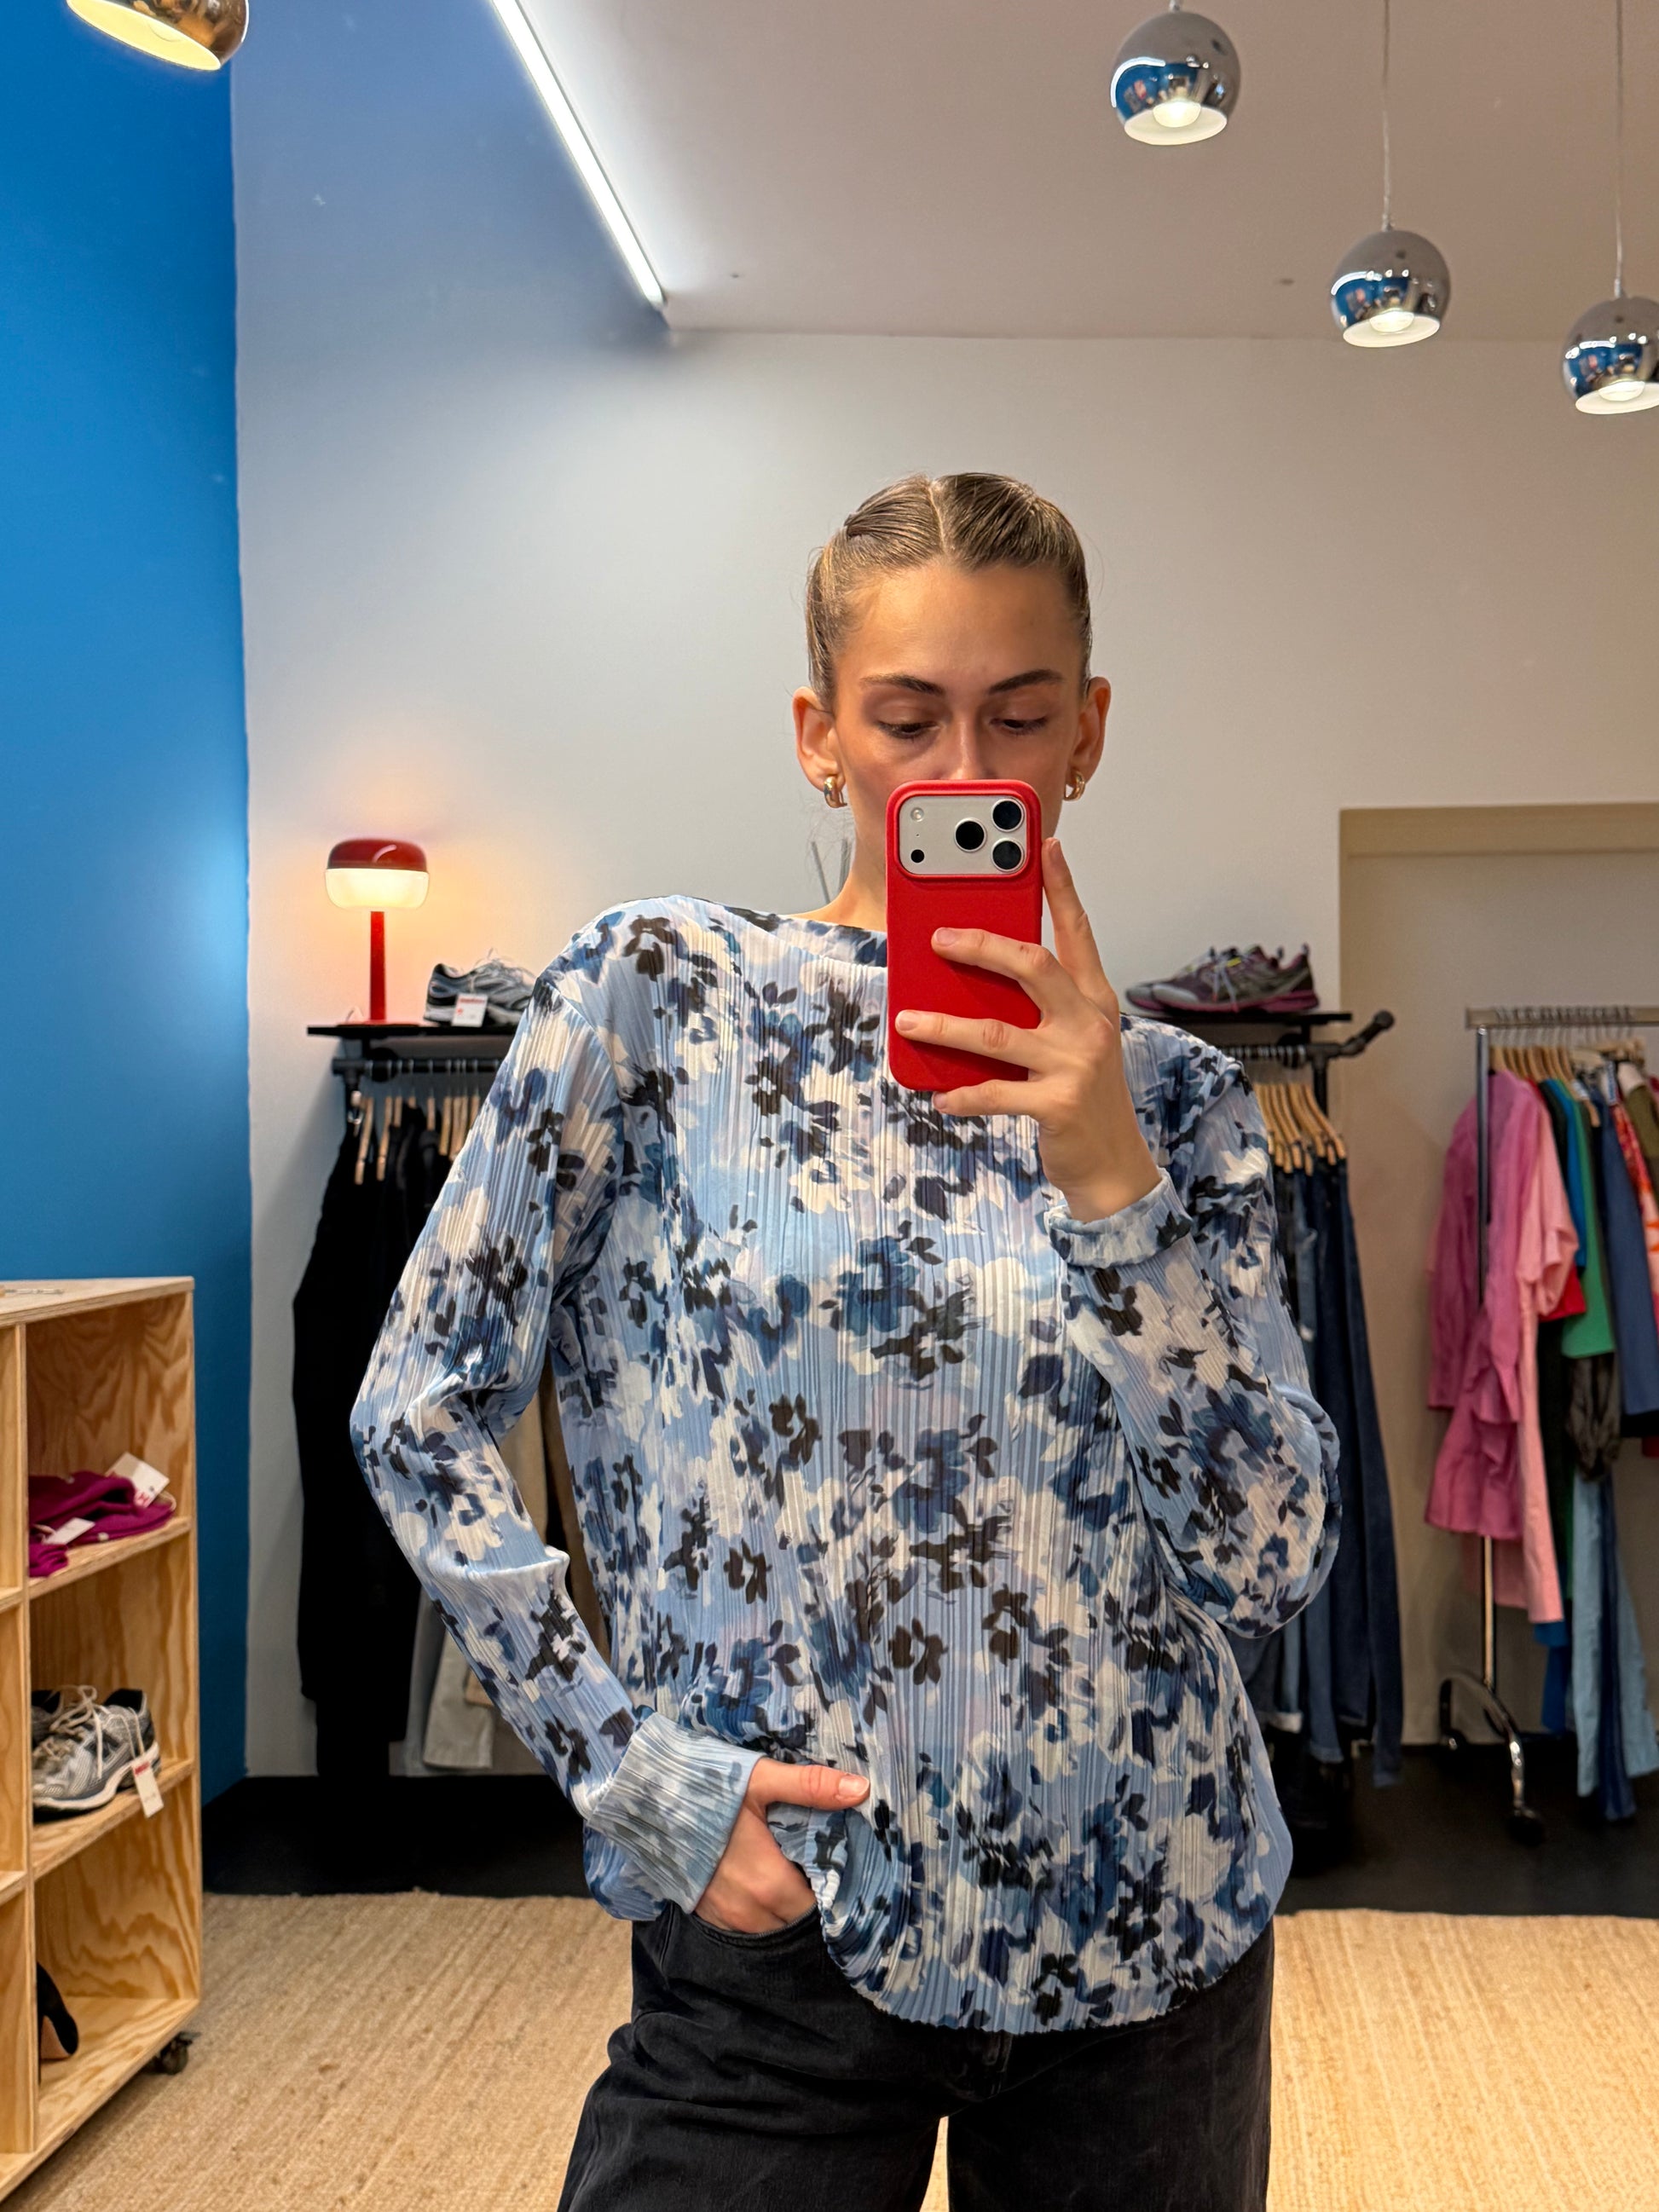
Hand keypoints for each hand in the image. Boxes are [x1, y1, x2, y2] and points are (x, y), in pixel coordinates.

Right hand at [693, 1756, 868, 1933]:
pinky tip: (756, 1881)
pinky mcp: (705, 1914)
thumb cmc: (705, 1788)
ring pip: (771, 1925)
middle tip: (814, 1864)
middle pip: (796, 1918)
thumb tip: (861, 1791)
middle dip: (808, 1897)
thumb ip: (811, 1787)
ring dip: (782, 1906)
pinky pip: (744, 1924)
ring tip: (787, 1871)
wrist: (645, 1802)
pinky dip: (756, 1909)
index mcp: (771, 1882)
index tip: (836, 1865)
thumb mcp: (759, 1780)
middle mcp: (750, 1911)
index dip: (832, 1887)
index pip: (820, 1905)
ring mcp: (725, 1917)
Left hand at [892, 838, 1160, 1223]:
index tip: (1046, 847)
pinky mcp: (1057, 1104)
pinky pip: (996, 1092)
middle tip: (938, 937)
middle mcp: (1089, 1024)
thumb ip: (1037, 1009)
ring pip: (997, 1032)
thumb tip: (972, 983)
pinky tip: (941, 1094)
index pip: (1077, 932)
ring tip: (909, 1020)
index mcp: (1093, 1001)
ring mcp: (1076, 1064)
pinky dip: (963, 1094)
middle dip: (981, 945)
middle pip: (1032, 965)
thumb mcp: (1071, 1042)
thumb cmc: (1083, 1095)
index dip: (1062, 888)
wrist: (1114, 1165)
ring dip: (946, 1025)